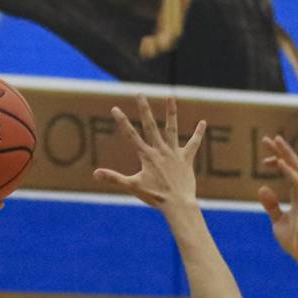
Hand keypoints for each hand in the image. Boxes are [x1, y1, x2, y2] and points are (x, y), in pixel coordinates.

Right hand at [93, 95, 205, 211]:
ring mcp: (174, 153)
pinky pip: (193, 144)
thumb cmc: (155, 196)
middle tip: (140, 94)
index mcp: (147, 156)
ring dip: (171, 112)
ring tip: (170, 96)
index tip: (115, 108)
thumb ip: (114, 178)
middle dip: (144, 109)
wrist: (177, 203)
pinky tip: (203, 122)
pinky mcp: (186, 158)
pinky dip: (198, 133)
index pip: (131, 135)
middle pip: (151, 126)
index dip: (122, 122)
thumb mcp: (132, 186)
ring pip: (172, 129)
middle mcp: (160, 150)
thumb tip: (95, 174)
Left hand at [257, 135, 297, 265]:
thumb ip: (271, 205)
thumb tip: (261, 188)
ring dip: (286, 155)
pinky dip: (288, 172)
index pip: (289, 172)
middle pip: (294, 165)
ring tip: (275, 142)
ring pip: (297, 169)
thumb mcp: (277, 221)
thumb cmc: (294, 240)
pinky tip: (279, 162)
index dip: (278, 162)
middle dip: (282, 151)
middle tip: (269, 138)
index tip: (264, 159)